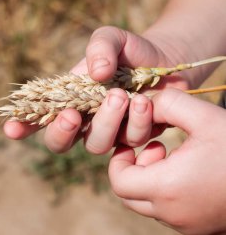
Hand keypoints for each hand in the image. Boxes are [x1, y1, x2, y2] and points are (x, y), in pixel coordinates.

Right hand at [4, 26, 189, 152]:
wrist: (166, 59)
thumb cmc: (130, 50)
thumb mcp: (111, 38)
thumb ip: (99, 47)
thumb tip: (97, 74)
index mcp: (68, 98)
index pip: (39, 117)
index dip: (23, 126)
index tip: (11, 129)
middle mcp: (84, 120)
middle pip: (59, 143)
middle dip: (62, 132)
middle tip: (72, 114)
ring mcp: (109, 132)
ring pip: (96, 145)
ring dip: (106, 123)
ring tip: (120, 96)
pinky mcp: (134, 136)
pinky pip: (130, 141)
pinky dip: (137, 122)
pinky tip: (146, 101)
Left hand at [109, 88, 225, 234]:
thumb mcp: (206, 117)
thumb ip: (169, 103)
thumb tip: (146, 104)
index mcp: (167, 187)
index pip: (119, 181)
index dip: (119, 160)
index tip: (135, 143)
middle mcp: (172, 212)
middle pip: (128, 195)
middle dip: (133, 169)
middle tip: (155, 148)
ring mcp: (186, 224)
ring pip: (147, 204)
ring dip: (150, 180)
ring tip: (174, 157)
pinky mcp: (200, 227)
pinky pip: (168, 211)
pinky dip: (166, 192)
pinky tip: (189, 173)